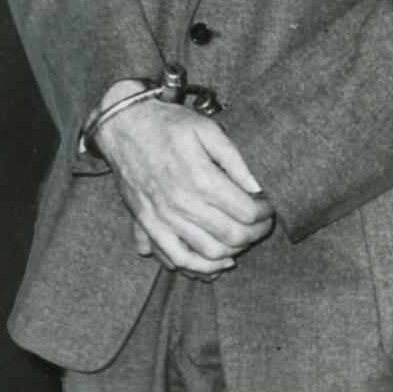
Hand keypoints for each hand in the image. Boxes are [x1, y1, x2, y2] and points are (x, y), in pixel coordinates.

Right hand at [98, 93, 274, 275]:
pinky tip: (218, 261)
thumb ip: (235, 159)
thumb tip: (259, 186)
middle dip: (256, 233)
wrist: (123, 126)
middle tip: (262, 223)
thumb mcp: (207, 129)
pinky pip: (176, 258)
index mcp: (201, 179)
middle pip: (233, 236)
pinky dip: (200, 267)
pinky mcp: (148, 225)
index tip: (269, 205)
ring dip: (235, 251)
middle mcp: (183, 204)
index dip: (265, 213)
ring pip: (210, 253)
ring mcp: (164, 219)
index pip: (247, 212)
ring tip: (244, 237)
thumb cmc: (168, 125)